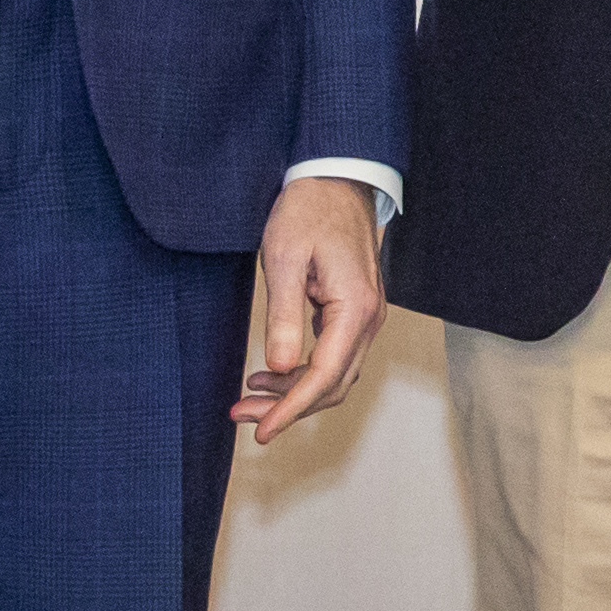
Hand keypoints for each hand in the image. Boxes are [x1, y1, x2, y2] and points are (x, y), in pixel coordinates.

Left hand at [240, 176, 385, 443]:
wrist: (337, 178)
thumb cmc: (309, 211)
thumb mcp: (286, 260)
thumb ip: (282, 316)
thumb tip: (277, 368)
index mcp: (355, 309)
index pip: (324, 376)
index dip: (291, 409)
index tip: (261, 431)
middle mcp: (368, 318)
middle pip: (333, 384)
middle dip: (289, 408)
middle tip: (242, 416)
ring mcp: (365, 316)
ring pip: (334, 374)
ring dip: (294, 393)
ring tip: (248, 397)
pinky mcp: (354, 311)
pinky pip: (333, 355)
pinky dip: (301, 372)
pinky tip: (269, 372)